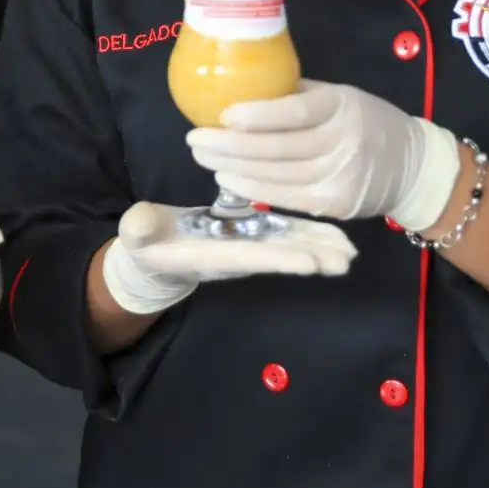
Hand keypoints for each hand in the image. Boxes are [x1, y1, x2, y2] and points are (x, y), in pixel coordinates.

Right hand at [102, 201, 357, 314]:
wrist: (153, 253)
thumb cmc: (144, 242)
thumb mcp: (137, 234)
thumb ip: (139, 229)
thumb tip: (137, 225)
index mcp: (210, 256)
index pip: (249, 257)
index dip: (279, 258)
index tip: (309, 261)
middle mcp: (236, 255)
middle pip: (279, 257)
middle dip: (312, 257)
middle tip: (347, 260)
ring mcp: (247, 246)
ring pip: (288, 246)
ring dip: (319, 247)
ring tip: (351, 250)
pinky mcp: (251, 236)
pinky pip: (284, 235)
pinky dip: (309, 234)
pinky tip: (335, 234)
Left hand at [186, 81, 461, 230]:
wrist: (410, 165)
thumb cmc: (362, 121)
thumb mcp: (338, 96)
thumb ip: (296, 95)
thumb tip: (240, 88)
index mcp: (343, 105)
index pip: (296, 112)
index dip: (258, 115)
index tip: (222, 115)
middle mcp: (345, 142)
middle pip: (279, 148)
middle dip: (230, 146)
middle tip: (194, 140)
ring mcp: (342, 177)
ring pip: (278, 176)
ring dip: (234, 169)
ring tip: (204, 159)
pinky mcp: (336, 204)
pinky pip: (287, 197)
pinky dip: (254, 189)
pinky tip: (230, 180)